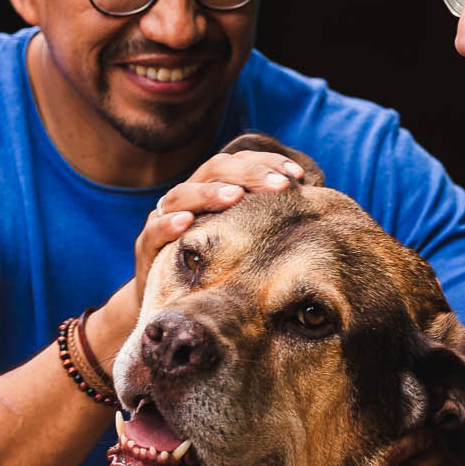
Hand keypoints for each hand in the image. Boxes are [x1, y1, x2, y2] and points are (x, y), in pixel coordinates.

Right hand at [90, 150, 307, 365]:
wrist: (171, 303)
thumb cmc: (216, 267)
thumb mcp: (244, 240)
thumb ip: (269, 219)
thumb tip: (318, 205)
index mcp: (214, 189)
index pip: (239, 161)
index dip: (267, 163)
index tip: (297, 175)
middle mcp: (188, 197)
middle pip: (214, 169)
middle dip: (248, 174)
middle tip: (279, 185)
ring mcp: (164, 219)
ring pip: (183, 193)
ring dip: (210, 193)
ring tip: (235, 196)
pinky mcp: (146, 247)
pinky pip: (154, 229)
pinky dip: (169, 224)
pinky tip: (187, 223)